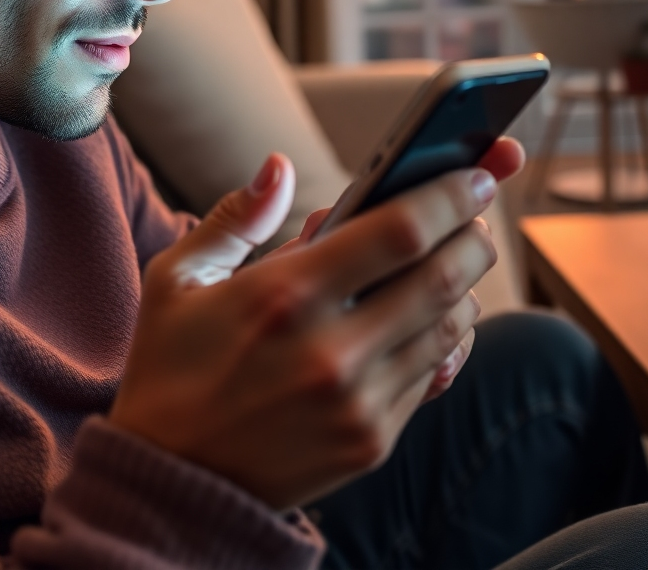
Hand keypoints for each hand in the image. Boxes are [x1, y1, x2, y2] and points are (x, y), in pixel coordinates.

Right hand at [110, 139, 522, 509]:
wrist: (173, 481)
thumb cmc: (171, 367)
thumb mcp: (177, 279)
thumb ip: (234, 218)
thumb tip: (278, 166)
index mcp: (283, 295)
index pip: (398, 231)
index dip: (448, 195)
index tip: (473, 174)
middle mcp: (331, 350)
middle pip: (444, 276)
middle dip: (475, 235)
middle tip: (476, 214)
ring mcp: (358, 402)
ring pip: (449, 327)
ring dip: (465, 285)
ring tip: (455, 260)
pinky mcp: (371, 441)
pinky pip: (432, 375)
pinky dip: (445, 337)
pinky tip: (433, 317)